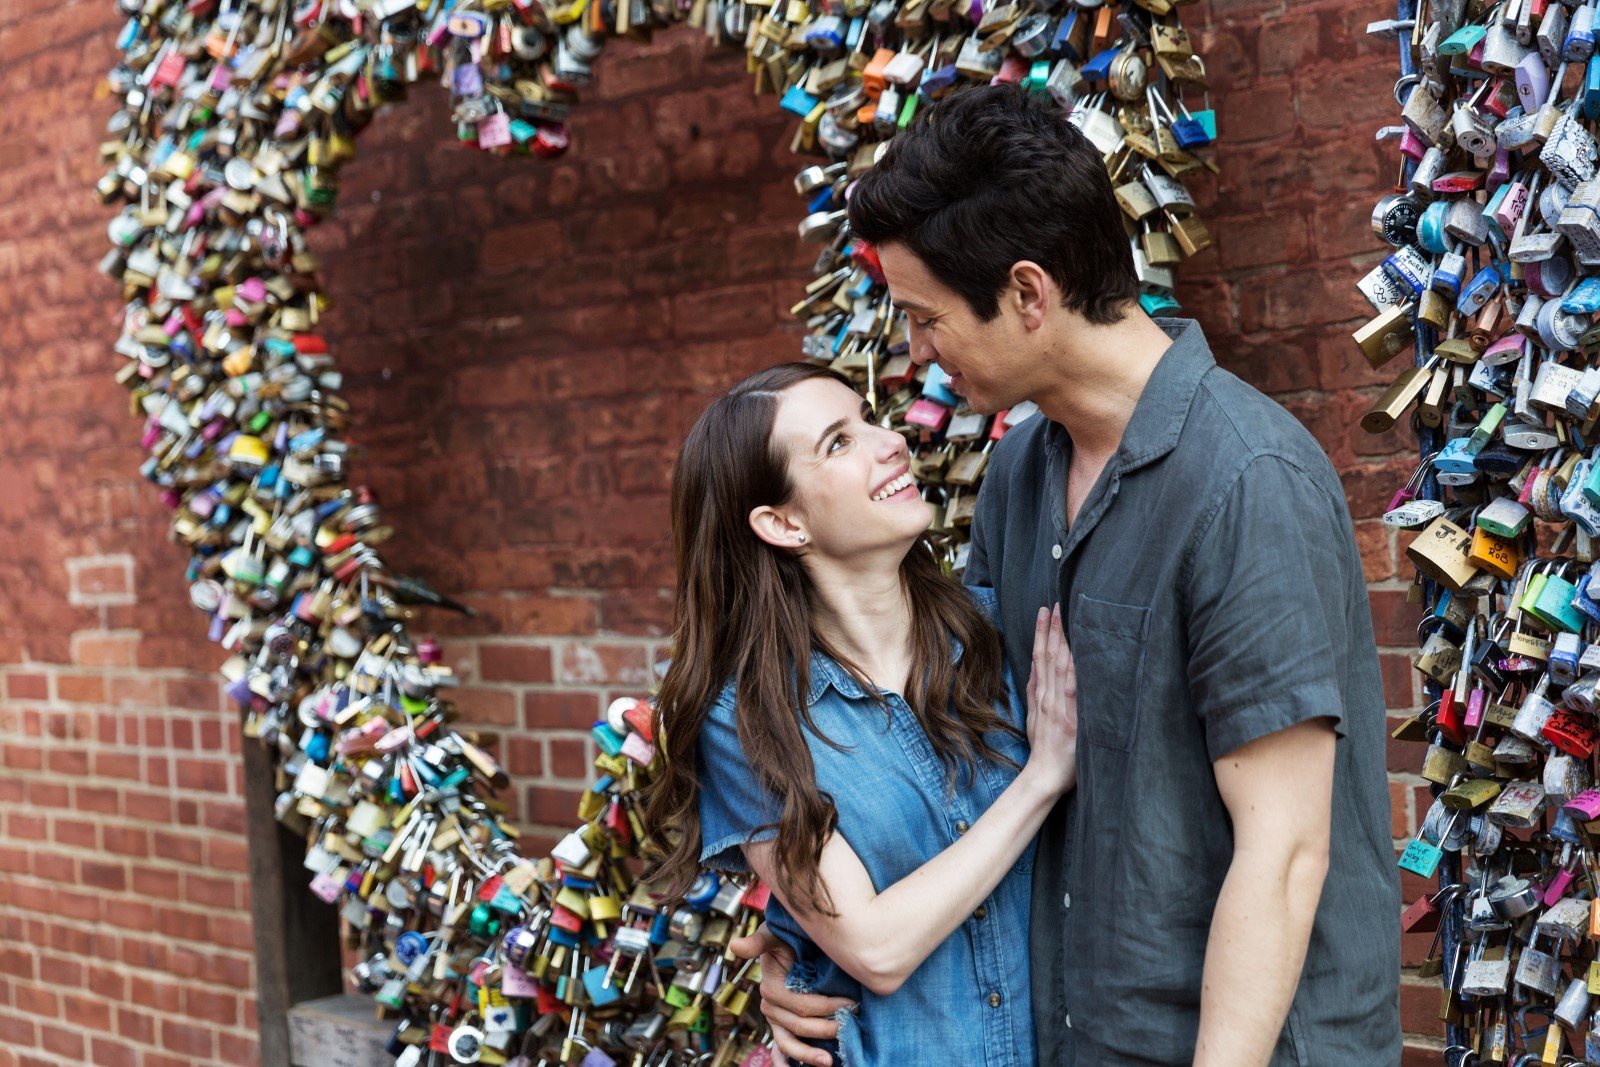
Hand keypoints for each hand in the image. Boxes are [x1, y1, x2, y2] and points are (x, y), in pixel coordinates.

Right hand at [732, 922, 855, 1066]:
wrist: (791, 942)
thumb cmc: (786, 937)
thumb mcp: (774, 934)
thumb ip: (758, 941)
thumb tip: (735, 945)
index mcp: (771, 988)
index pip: (800, 1005)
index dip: (827, 1007)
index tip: (852, 1003)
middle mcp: (771, 1008)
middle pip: (800, 1025)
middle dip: (828, 1027)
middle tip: (852, 1022)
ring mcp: (776, 1020)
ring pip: (790, 1043)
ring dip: (808, 1054)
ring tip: (828, 1061)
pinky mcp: (782, 1027)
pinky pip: (782, 1050)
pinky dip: (786, 1062)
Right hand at [1024, 603, 1077, 796]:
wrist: (1045, 776)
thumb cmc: (1043, 749)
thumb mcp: (1033, 717)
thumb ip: (1034, 692)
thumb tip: (1034, 667)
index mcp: (1041, 696)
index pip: (1039, 657)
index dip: (1042, 632)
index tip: (1045, 611)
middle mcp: (1049, 698)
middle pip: (1049, 657)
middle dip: (1052, 629)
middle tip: (1056, 605)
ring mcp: (1060, 707)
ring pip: (1060, 668)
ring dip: (1062, 641)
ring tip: (1064, 619)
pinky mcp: (1072, 719)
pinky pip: (1074, 691)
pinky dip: (1075, 671)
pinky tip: (1079, 654)